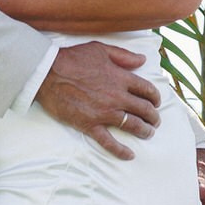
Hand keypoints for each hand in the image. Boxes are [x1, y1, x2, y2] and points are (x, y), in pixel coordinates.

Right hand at [37, 41, 161, 160]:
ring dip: (144, 131)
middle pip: (144, 109)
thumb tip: (142, 59)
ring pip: (133, 125)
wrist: (48, 73)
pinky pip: (109, 141)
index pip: (146, 89)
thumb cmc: (73, 59)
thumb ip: (123, 56)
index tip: (156, 102)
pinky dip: (120, 150)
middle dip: (153, 116)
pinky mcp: (90, 125)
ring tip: (149, 133)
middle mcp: (117, 96)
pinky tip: (130, 155)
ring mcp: (104, 112)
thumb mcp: (100, 49)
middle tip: (155, 120)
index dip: (154, 97)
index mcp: (120, 78)